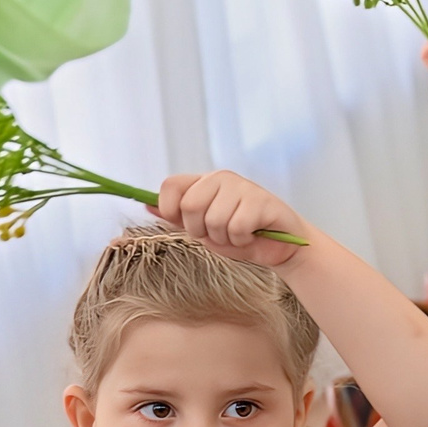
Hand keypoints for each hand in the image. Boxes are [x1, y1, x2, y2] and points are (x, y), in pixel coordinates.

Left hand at [158, 171, 307, 266]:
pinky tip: (252, 235)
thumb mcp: (202, 228)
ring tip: (238, 235)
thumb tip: (147, 205)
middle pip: (189, 206)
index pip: (170, 185)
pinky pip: (236, 228)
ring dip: (224, 238)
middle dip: (200, 230)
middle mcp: (221, 178)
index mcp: (204, 182)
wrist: (280, 247)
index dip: (169, 209)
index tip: (184, 224)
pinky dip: (242, 240)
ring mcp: (242, 187)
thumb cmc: (240, 236)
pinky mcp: (261, 200)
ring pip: (214, 220)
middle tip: (218, 233)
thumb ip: (177, 217)